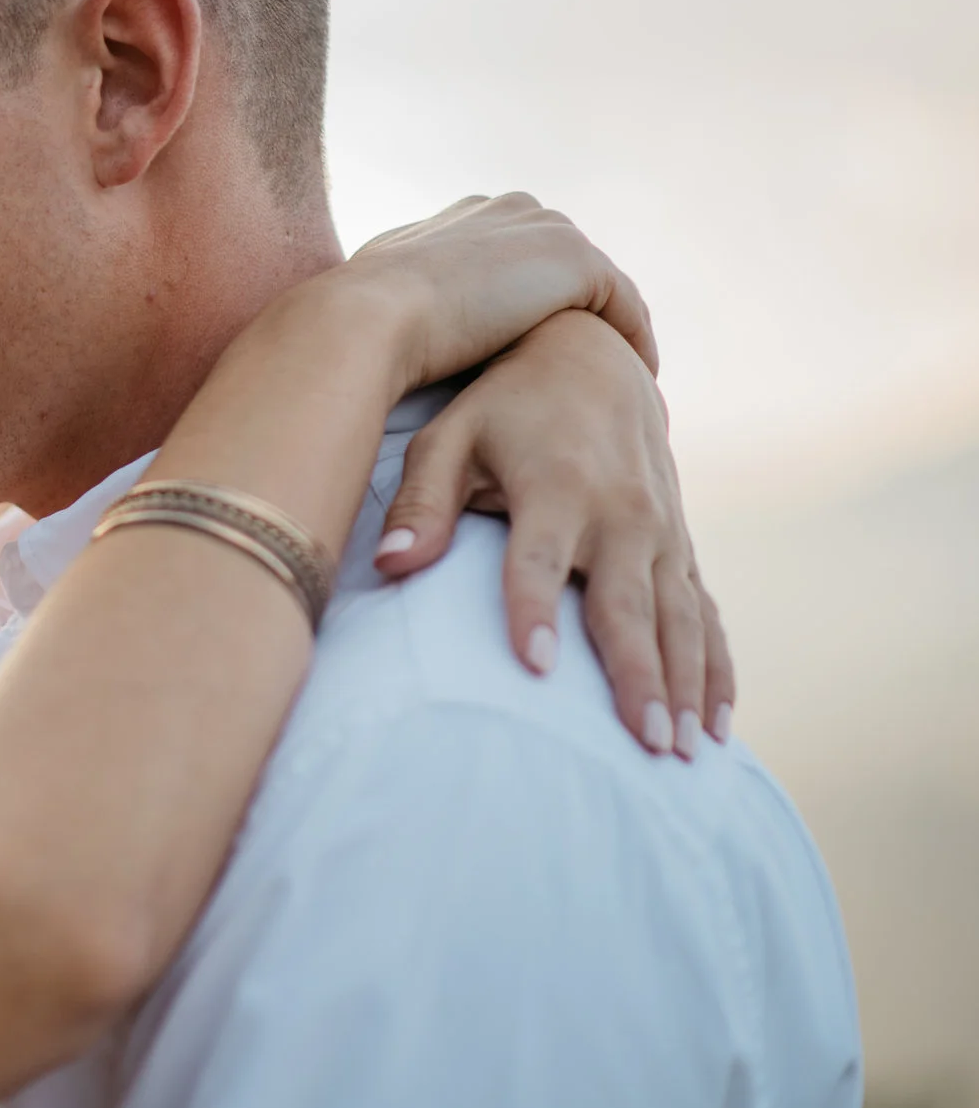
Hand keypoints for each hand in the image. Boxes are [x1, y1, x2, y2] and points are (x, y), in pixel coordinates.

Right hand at [331, 194, 658, 393]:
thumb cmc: (364, 317)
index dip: (532, 302)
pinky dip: (633, 345)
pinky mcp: (576, 262)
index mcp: (468, 214)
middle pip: (564, 266)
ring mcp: (546, 230)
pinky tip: (632, 384)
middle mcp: (512, 209)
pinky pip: (625, 309)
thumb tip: (394, 321)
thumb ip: (407, 292)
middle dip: (576, 313)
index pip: (518, 255)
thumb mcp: (383, 293)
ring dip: (608, 332)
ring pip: (600, 288)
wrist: (371, 317)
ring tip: (614, 383)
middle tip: (587, 370)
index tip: (539, 349)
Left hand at [372, 311, 733, 757]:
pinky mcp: (679, 544)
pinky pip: (705, 613)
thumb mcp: (448, 436)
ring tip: (686, 753)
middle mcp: (619, 512)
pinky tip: (720, 725)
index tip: (532, 667)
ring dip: (686, 686)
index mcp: (556, 486)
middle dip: (638, 674)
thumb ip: (421, 502)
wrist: (592, 355)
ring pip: (678, 620)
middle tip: (645, 743)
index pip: (538, 558)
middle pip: (627, 605)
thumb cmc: (501, 404)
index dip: (532, 608)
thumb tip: (387, 564)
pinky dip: (716, 667)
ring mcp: (660, 530)